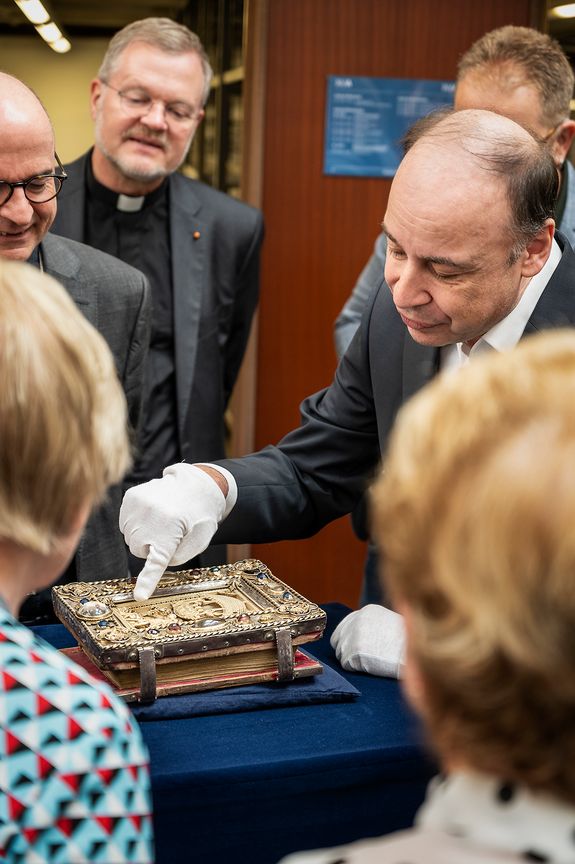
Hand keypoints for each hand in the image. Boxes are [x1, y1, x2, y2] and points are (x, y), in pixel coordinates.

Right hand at [120, 464, 228, 599]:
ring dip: (143, 534)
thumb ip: (178, 556)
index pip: (157, 562)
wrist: (197, 485)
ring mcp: (138, 504)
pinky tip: (152, 514)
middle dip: (151, 547)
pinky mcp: (130, 497)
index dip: (148, 581)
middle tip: (169, 533)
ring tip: (161, 521)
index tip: (140, 596)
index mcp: (171, 530)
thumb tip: (153, 560)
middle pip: (138, 550)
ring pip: (129, 537)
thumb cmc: (199, 516)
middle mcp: (151, 516)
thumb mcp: (199, 540)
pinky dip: (136, 523)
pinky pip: (125, 523)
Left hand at [330, 604, 405, 677]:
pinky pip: (346, 665)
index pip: (345, 626)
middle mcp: (358, 620)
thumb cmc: (408, 644)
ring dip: (352, 661)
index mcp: (367, 611)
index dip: (348, 640)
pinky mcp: (355, 652)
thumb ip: (373, 625)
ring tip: (369, 663)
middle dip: (345, 650)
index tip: (353, 649)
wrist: (416, 656)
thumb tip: (363, 636)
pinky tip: (369, 668)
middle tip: (358, 660)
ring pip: (341, 653)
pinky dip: (355, 669)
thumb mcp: (390, 623)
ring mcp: (355, 635)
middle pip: (338, 639)